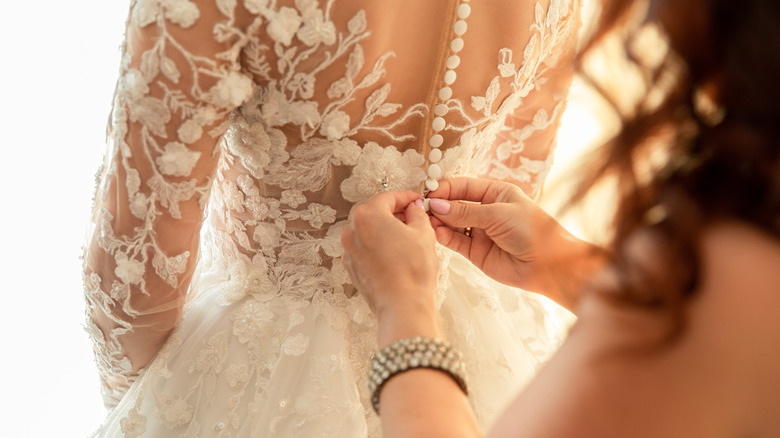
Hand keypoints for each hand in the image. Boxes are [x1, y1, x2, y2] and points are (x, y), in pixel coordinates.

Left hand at [341, 191, 441, 345]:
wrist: (403, 306)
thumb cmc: (413, 270)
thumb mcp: (423, 233)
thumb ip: (417, 214)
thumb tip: (413, 209)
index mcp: (367, 215)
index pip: (388, 197)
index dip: (406, 197)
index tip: (416, 201)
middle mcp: (351, 231)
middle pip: (375, 213)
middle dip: (395, 214)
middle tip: (414, 218)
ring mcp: (348, 251)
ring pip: (369, 232)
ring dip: (387, 231)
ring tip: (408, 239)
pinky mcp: (351, 268)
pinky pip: (365, 250)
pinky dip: (379, 248)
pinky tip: (396, 255)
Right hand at [427, 177, 602, 310]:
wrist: (548, 265)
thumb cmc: (532, 231)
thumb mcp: (498, 214)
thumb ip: (465, 211)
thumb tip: (436, 204)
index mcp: (495, 193)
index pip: (463, 186)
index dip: (445, 188)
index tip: (429, 192)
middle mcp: (485, 210)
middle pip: (454, 204)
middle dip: (439, 205)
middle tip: (423, 208)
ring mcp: (479, 231)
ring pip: (452, 223)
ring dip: (439, 221)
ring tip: (427, 221)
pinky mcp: (475, 251)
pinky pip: (455, 241)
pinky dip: (444, 236)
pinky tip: (437, 233)